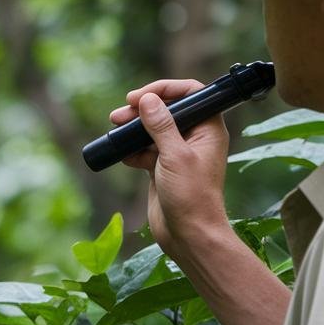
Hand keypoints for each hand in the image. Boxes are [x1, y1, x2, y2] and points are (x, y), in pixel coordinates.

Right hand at [110, 79, 231, 258]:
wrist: (189, 235)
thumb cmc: (192, 197)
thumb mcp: (175, 156)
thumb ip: (161, 126)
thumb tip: (147, 100)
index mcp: (208, 129)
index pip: (191, 94)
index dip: (166, 89)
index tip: (142, 96)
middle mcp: (195, 137)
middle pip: (168, 109)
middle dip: (143, 108)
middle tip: (121, 112)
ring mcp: (178, 153)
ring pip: (153, 129)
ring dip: (134, 127)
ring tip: (115, 126)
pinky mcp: (163, 168)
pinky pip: (145, 149)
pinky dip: (133, 149)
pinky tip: (122, 154)